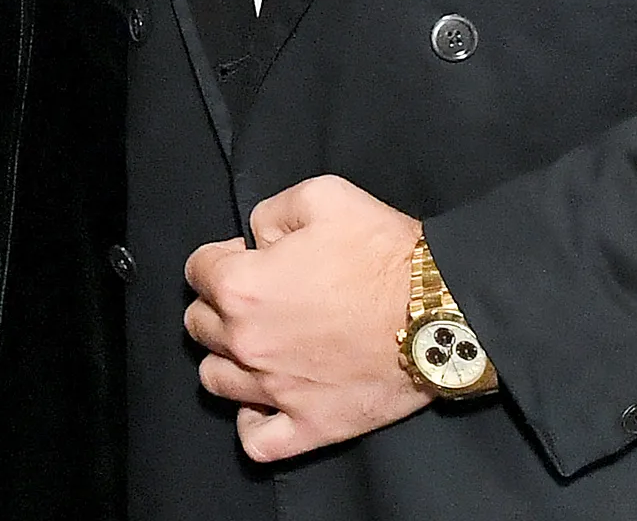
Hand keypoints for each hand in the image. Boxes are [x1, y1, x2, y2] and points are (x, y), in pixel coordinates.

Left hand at [184, 174, 428, 461]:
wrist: (438, 310)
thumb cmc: (382, 252)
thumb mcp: (321, 195)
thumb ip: (270, 212)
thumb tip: (254, 239)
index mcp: (243, 287)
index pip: (197, 270)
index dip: (222, 255)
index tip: (250, 255)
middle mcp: (249, 343)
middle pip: (200, 324)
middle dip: (219, 303)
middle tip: (259, 293)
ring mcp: (277, 391)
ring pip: (215, 380)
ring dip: (228, 356)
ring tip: (260, 340)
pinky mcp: (309, 426)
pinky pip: (255, 441)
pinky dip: (251, 421)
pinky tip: (266, 398)